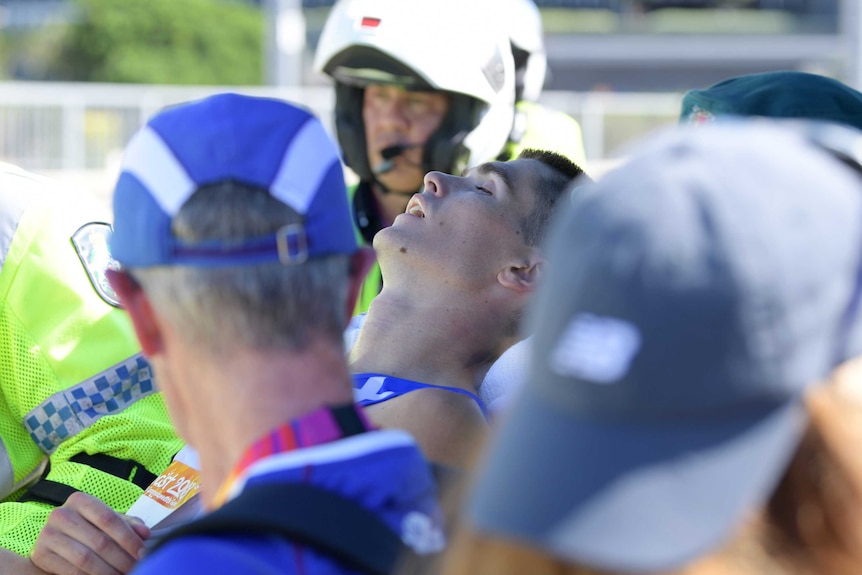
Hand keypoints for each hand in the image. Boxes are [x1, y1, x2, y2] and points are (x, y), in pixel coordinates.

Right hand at [30, 492, 148, 574]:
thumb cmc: (89, 528)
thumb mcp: (108, 522)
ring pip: (86, 559)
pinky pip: (71, 571)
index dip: (128, 538)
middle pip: (99, 541)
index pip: (109, 519)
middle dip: (122, 558)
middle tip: (135, 568)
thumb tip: (145, 534)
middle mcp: (61, 514)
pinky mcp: (39, 555)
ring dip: (108, 571)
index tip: (143, 552)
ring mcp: (47, 534)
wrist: (56, 541)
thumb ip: (128, 525)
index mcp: (80, 500)